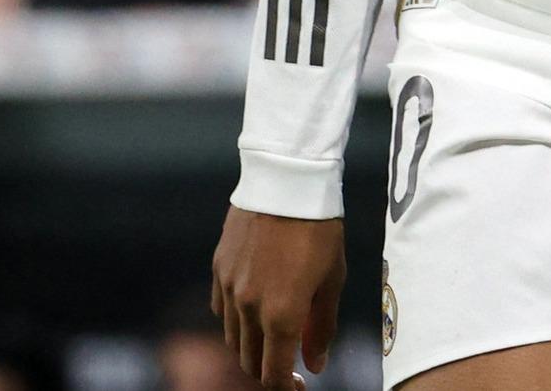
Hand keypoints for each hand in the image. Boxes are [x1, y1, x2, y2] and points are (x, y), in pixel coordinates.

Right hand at [211, 206, 343, 389]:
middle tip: (288, 368)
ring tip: (272, 338)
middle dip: (268, 372)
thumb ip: (322, 327)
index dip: (286, 389)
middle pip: (249, 361)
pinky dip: (234, 320)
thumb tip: (316, 364)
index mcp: (281, 315)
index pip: (274, 374)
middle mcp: (248, 307)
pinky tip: (252, 310)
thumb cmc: (319, 229)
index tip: (298, 387)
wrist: (286, 180)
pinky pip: (220, 308)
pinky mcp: (218, 268)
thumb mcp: (332, 280)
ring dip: (250, 347)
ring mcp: (229, 288)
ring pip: (231, 338)